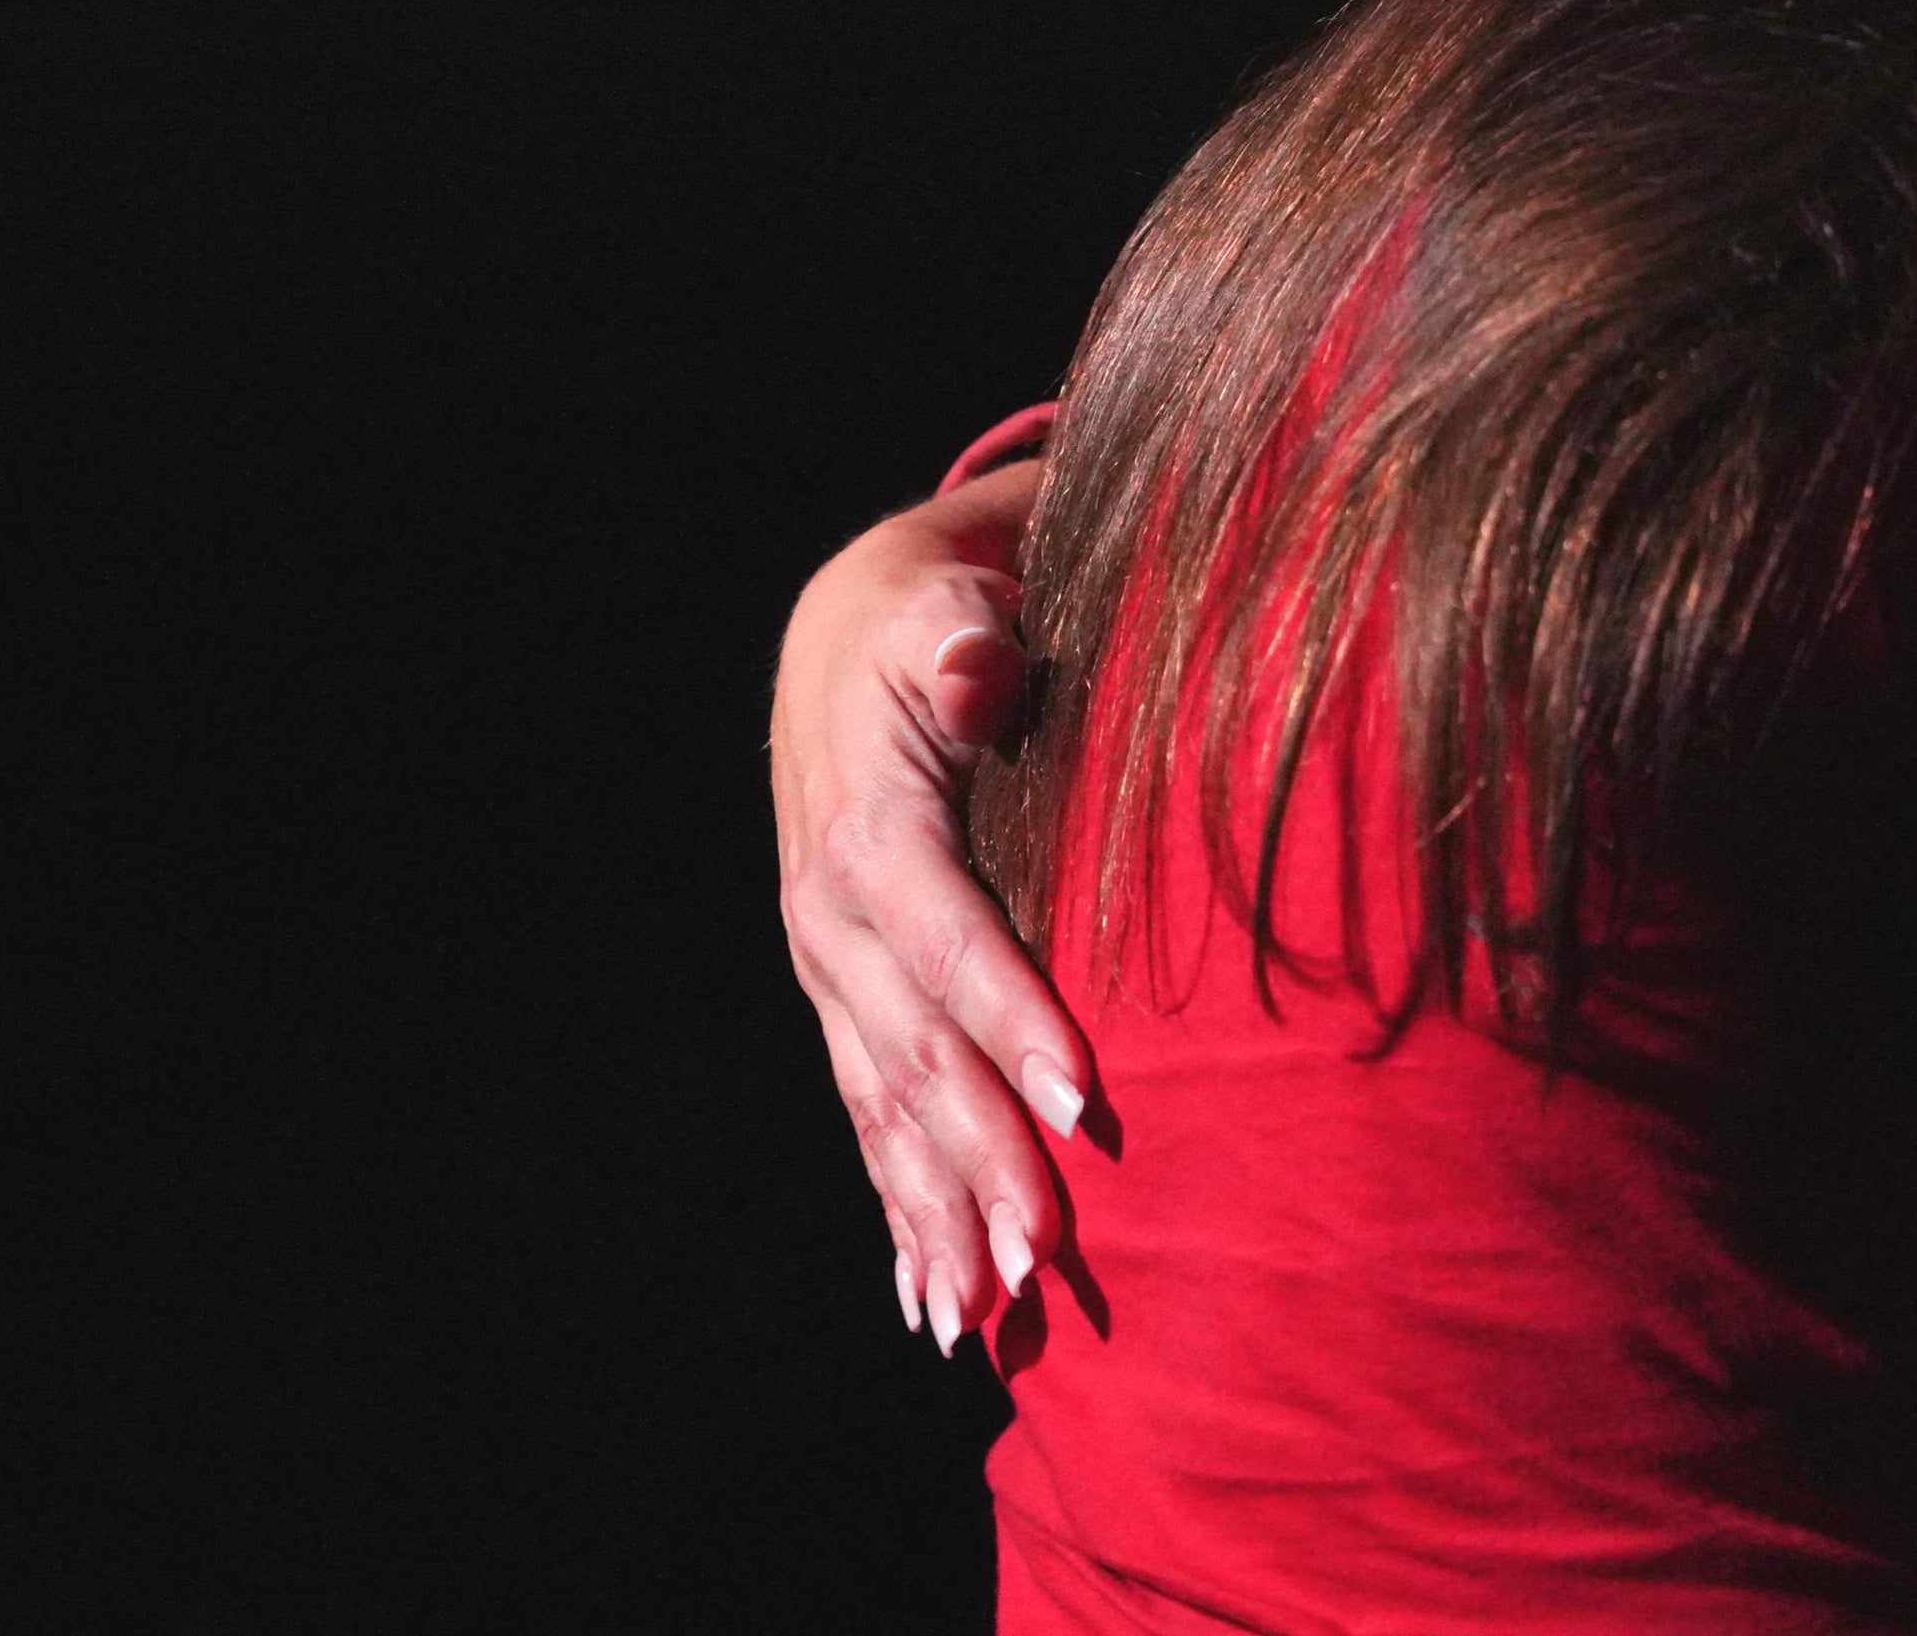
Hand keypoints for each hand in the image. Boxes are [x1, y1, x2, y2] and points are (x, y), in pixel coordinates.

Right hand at [769, 459, 1095, 1355]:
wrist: (843, 645)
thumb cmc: (929, 623)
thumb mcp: (945, 607)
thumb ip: (969, 639)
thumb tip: (980, 667)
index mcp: (870, 834)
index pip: (951, 941)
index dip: (1014, 1021)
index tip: (1086, 1102)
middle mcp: (834, 924)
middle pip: (919, 1056)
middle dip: (985, 1158)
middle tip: (1052, 1250)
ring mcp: (831, 977)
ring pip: (886, 1113)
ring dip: (939, 1213)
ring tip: (991, 1309)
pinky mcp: (841, 1007)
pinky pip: (868, 1120)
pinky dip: (899, 1212)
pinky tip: (930, 1298)